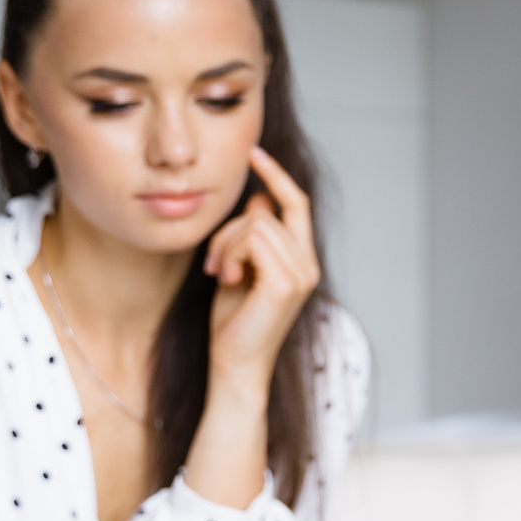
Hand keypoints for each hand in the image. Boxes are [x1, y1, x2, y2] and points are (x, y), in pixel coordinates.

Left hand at [201, 145, 322, 390]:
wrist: (234, 367)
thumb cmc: (233, 325)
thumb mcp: (240, 269)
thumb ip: (252, 237)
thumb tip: (258, 202)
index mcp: (302, 262)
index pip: (296, 204)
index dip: (276, 176)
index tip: (254, 153)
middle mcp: (308, 265)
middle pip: (270, 210)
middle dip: (231, 229)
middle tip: (212, 262)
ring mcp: (301, 274)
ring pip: (257, 224)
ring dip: (226, 245)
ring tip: (219, 274)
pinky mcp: (285, 283)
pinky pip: (252, 240)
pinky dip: (229, 254)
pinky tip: (224, 279)